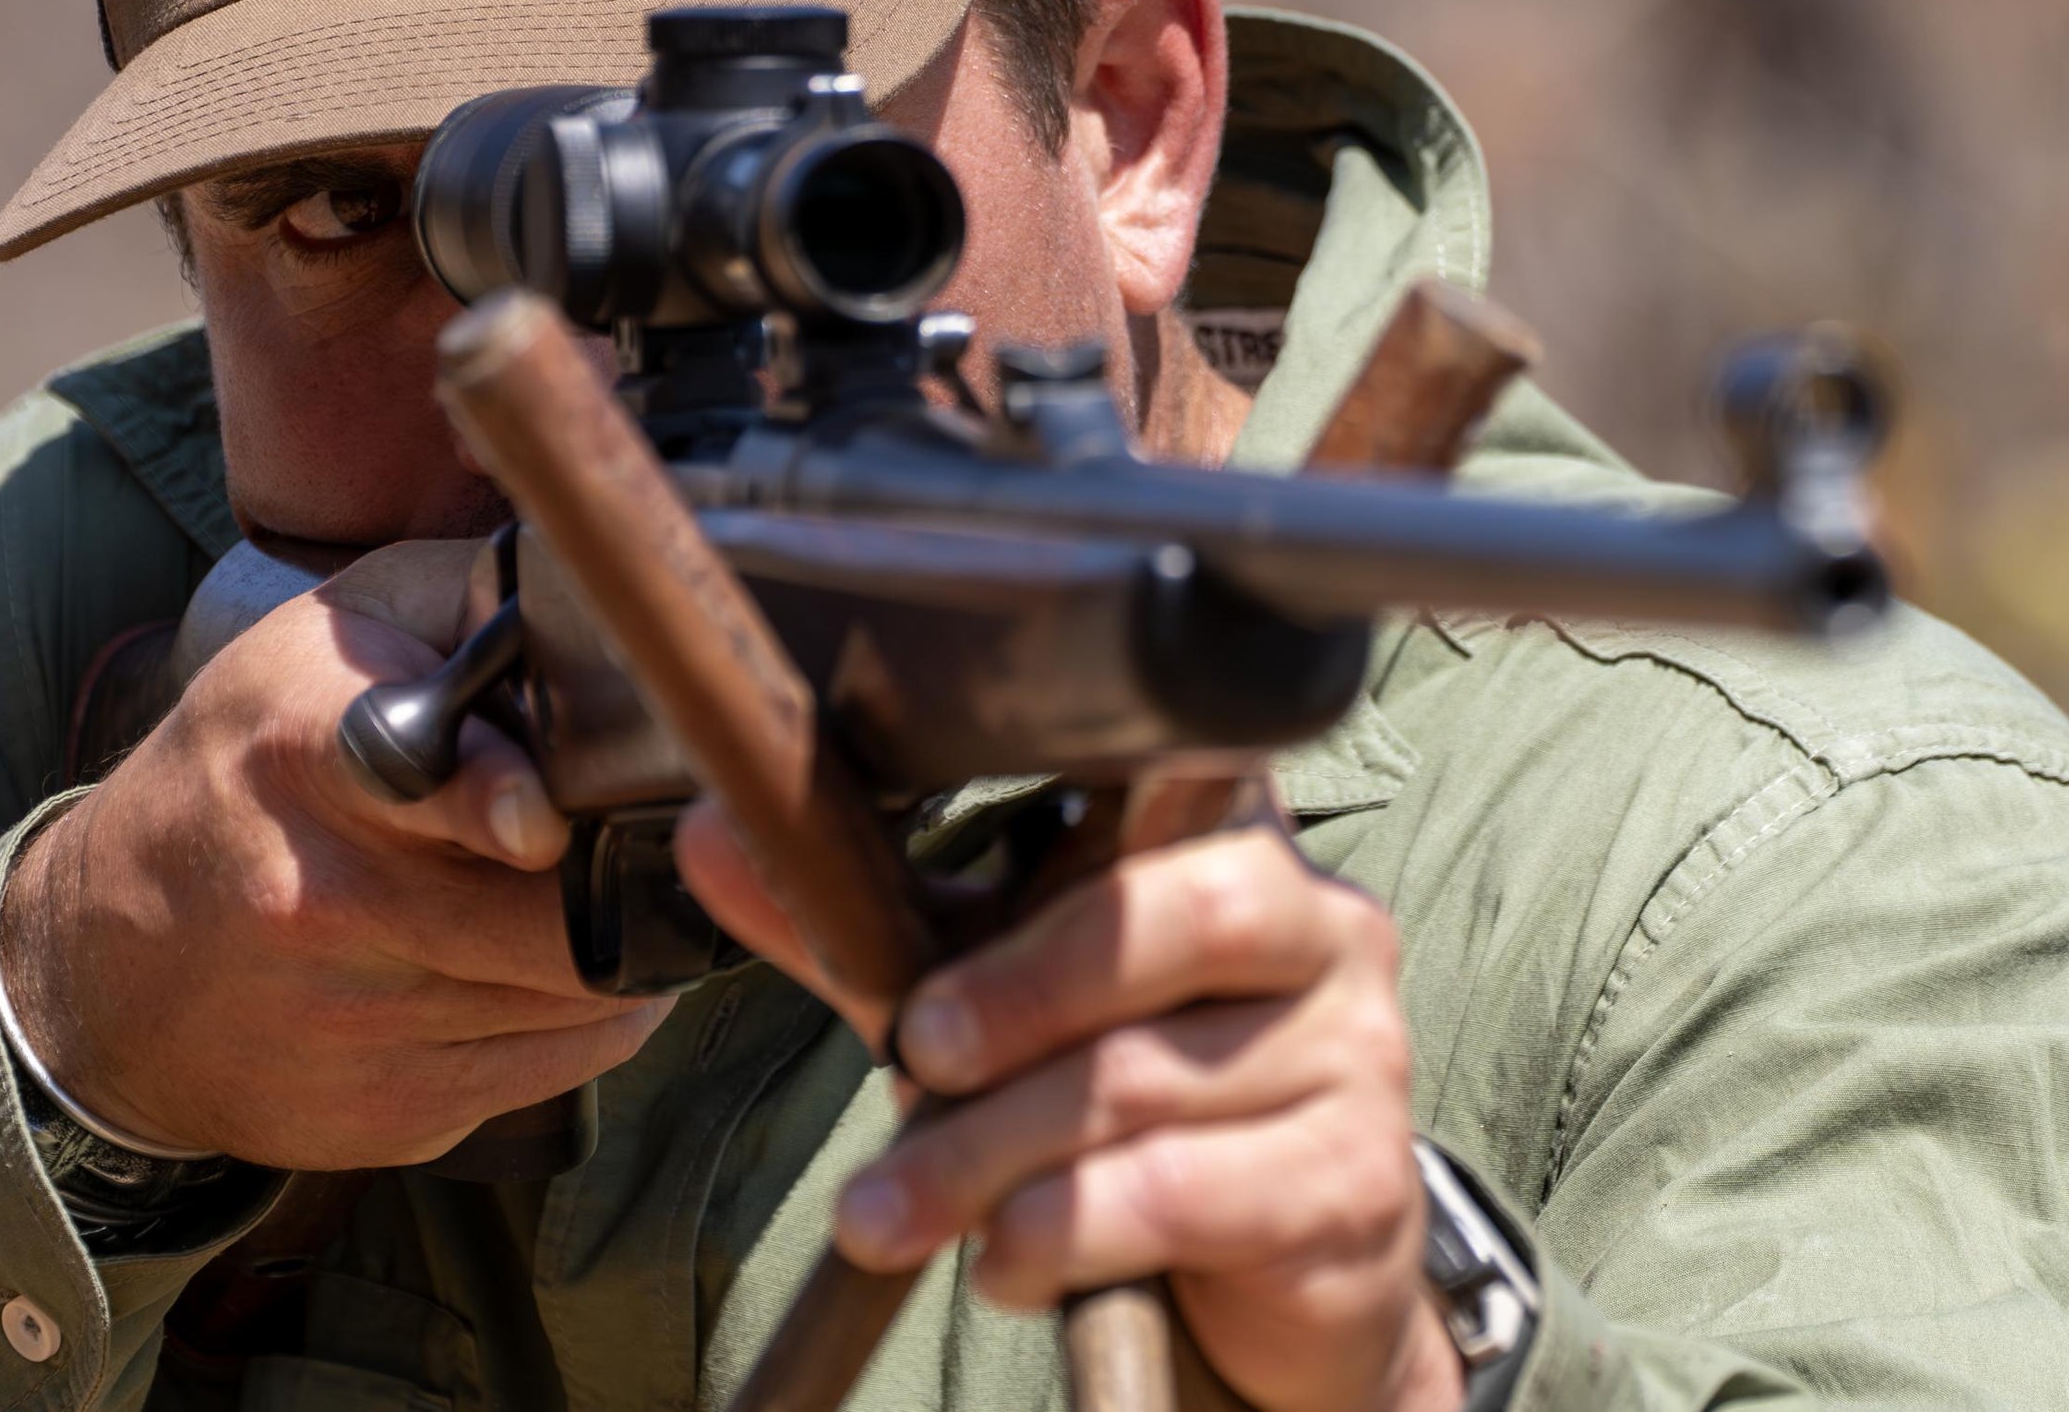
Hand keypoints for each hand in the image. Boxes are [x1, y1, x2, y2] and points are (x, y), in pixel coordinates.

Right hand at [0, 540, 672, 1166]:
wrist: (101, 964)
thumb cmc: (239, 775)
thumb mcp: (315, 647)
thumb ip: (455, 603)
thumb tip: (591, 600)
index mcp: (305, 756)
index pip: (430, 781)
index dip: (514, 798)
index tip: (545, 815)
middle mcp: (326, 903)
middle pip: (562, 921)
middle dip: (629, 875)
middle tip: (651, 839)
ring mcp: (360, 1026)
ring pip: (589, 995)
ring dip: (622, 943)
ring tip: (595, 892)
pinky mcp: (392, 1115)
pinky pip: (568, 1064)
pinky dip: (593, 1014)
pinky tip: (551, 963)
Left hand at [678, 808, 1466, 1411]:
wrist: (1287, 1286)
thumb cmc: (1137, 1109)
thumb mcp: (1004, 1004)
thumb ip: (878, 930)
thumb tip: (714, 838)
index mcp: (1243, 847)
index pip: (1170, 781)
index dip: (1067, 819)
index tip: (953, 896)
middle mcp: (1326, 931)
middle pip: (1168, 922)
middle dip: (1013, 995)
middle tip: (909, 1058)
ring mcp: (1354, 1058)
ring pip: (1140, 1083)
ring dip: (985, 1156)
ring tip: (892, 1210)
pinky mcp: (1352, 1186)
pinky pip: (1177, 1194)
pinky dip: (1061, 1233)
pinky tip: (1008, 1261)